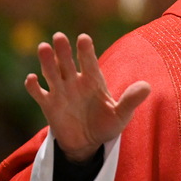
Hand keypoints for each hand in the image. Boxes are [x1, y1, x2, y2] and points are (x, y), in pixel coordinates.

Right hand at [24, 32, 150, 162]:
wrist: (88, 144)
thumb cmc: (107, 125)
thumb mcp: (121, 115)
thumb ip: (131, 100)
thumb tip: (147, 86)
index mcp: (94, 80)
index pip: (90, 62)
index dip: (86, 50)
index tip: (83, 38)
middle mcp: (75, 82)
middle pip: (67, 62)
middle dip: (63, 50)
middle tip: (59, 36)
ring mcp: (61, 92)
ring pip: (52, 73)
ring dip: (47, 61)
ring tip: (43, 47)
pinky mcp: (48, 105)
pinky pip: (39, 93)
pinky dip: (33, 86)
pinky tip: (32, 79)